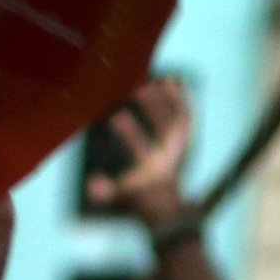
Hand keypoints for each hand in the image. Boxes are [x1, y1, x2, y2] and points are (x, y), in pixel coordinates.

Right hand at [86, 76, 194, 230]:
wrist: (166, 201)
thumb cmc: (138, 193)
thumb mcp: (121, 195)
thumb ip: (106, 192)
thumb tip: (90, 185)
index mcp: (153, 170)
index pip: (143, 151)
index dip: (130, 134)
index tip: (116, 117)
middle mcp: (170, 157)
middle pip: (166, 129)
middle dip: (154, 108)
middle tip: (139, 87)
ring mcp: (181, 147)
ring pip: (179, 119)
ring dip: (171, 98)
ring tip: (159, 78)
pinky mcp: (187, 139)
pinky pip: (188, 116)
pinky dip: (184, 98)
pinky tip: (176, 80)